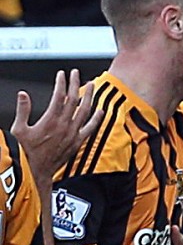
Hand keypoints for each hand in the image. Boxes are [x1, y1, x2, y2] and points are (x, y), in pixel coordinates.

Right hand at [11, 69, 102, 190]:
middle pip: (74, 100)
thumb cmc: (26, 151)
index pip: (59, 97)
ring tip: (91, 85)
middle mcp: (65, 126)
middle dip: (75, 84)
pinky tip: (101, 111)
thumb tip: (23, 94)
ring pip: (85, 111)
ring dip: (89, 97)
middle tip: (76, 73)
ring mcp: (73, 134)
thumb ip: (22, 110)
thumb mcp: (19, 129)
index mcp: (50, 120)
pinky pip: (90, 128)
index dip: (61, 84)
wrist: (37, 170)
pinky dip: (96, 119)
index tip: (62, 74)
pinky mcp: (77, 142)